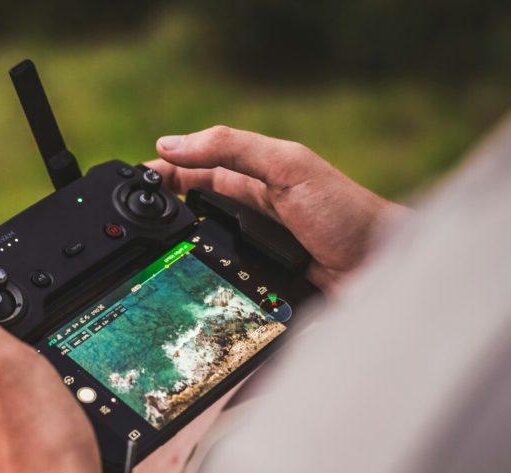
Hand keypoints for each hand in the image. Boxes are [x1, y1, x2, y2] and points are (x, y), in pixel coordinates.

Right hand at [147, 126, 407, 290]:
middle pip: (194, 210)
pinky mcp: (260, 286)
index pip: (198, 169)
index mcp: (258, 176)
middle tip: (127, 225)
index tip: (131, 181)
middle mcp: (254, 213)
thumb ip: (233, 148)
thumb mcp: (287, 166)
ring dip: (176, 254)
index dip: (165, 172)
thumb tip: (172, 144)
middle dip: (162, 215)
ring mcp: (257, 252)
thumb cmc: (344, 212)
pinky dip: (200, 284)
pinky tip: (181, 291)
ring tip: (143, 260)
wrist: (383, 270)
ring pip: (203, 250)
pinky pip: (221, 283)